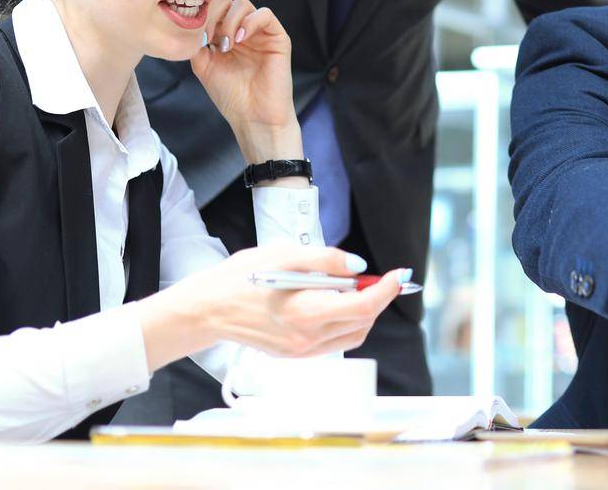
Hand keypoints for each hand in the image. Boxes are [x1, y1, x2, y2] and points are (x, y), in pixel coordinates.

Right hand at [135, 245, 405, 372]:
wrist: (208, 309)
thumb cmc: (241, 277)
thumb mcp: (284, 254)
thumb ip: (326, 260)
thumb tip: (358, 267)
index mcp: (306, 313)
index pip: (363, 307)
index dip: (387, 290)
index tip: (399, 274)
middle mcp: (307, 339)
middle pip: (362, 322)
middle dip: (377, 299)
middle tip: (376, 277)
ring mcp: (301, 351)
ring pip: (352, 334)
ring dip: (362, 312)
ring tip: (352, 287)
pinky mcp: (295, 354)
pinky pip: (334, 341)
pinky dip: (344, 322)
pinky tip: (332, 301)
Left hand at [189, 0, 298, 162]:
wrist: (253, 117)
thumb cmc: (231, 96)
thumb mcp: (204, 66)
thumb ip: (197, 43)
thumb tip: (190, 23)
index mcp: (226, 35)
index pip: (214, 9)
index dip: (204, 15)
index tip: (197, 35)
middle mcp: (243, 31)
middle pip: (227, 1)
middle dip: (214, 15)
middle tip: (209, 37)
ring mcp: (260, 33)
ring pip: (244, 4)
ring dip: (230, 21)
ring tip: (226, 44)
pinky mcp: (278, 38)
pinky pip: (265, 15)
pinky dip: (249, 22)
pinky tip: (240, 40)